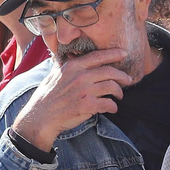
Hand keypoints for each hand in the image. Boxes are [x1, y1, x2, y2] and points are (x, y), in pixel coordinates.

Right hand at [10, 47, 133, 150]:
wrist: (41, 116)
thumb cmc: (47, 96)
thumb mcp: (54, 74)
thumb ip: (66, 65)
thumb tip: (71, 57)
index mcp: (74, 66)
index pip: (98, 56)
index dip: (113, 54)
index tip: (124, 53)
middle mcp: (81, 76)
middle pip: (110, 72)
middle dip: (122, 76)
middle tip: (128, 80)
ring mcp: (85, 91)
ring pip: (112, 87)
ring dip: (119, 92)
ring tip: (119, 95)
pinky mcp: (88, 106)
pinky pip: (108, 104)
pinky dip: (113, 107)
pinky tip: (113, 109)